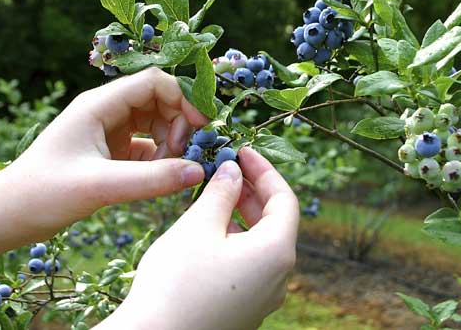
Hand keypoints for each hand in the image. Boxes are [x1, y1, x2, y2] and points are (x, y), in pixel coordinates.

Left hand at [0, 67, 207, 263]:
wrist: (8, 216)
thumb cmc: (44, 194)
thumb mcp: (101, 186)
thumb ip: (153, 179)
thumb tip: (198, 171)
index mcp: (100, 104)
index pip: (153, 82)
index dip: (183, 98)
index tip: (201, 126)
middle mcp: (107, 110)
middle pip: (159, 100)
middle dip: (178, 123)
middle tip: (183, 155)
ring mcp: (109, 130)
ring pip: (156, 121)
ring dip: (171, 141)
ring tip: (169, 169)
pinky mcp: (111, 151)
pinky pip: (147, 145)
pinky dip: (160, 158)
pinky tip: (160, 177)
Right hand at [98, 148, 298, 329]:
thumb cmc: (175, 284)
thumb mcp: (199, 226)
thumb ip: (222, 192)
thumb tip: (234, 170)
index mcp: (277, 253)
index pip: (285, 199)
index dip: (265, 170)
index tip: (243, 150)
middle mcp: (278, 278)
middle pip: (274, 222)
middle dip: (251, 191)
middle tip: (226, 169)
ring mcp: (262, 298)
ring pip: (260, 244)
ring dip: (240, 216)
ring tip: (212, 197)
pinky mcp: (244, 310)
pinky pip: (248, 265)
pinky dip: (234, 241)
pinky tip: (207, 232)